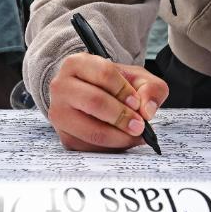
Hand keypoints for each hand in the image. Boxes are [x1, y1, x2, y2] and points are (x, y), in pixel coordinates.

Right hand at [47, 53, 167, 151]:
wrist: (92, 94)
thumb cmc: (113, 85)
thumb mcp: (136, 78)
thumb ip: (150, 88)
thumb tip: (147, 110)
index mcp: (77, 64)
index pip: (104, 74)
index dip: (124, 90)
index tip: (137, 102)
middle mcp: (61, 87)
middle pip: (95, 101)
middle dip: (122, 116)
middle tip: (139, 125)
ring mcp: (59, 114)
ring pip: (91, 130)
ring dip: (119, 137)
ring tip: (134, 135)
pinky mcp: (65, 136)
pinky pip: (90, 147)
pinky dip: (111, 148)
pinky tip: (123, 140)